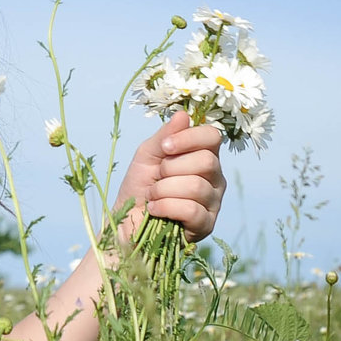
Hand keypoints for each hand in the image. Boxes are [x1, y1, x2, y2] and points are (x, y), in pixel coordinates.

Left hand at [114, 112, 224, 242]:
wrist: (126, 221)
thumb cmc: (139, 186)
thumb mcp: (147, 155)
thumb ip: (165, 136)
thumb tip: (183, 115)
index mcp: (204, 156)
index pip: (212, 137)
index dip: (189, 138)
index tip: (165, 148)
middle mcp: (215, 178)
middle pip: (207, 161)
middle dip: (171, 168)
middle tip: (157, 177)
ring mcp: (213, 202)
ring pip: (196, 186)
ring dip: (164, 190)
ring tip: (153, 195)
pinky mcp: (206, 225)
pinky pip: (192, 210)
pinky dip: (166, 207)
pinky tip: (155, 209)